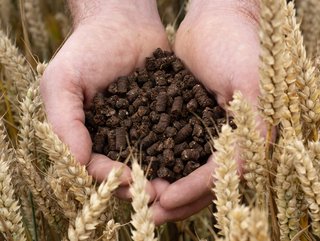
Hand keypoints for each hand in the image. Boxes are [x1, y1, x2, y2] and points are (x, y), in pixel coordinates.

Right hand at [41, 1, 169, 200]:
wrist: (123, 23)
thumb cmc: (87, 50)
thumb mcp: (63, 82)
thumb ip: (64, 121)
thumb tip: (77, 162)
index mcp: (92, 136)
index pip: (99, 167)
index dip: (111, 177)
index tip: (128, 179)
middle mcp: (119, 137)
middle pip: (130, 170)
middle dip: (143, 184)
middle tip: (160, 193)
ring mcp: (146, 128)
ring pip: (156, 159)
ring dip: (166, 175)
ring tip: (180, 183)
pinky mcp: (169, 115)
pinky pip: (176, 136)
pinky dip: (185, 149)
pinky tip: (196, 158)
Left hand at [151, 0, 259, 224]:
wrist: (216, 19)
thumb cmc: (238, 45)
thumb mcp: (251, 82)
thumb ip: (253, 124)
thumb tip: (240, 168)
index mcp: (246, 136)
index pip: (221, 174)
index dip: (195, 189)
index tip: (167, 198)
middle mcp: (226, 139)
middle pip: (202, 180)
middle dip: (176, 197)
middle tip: (149, 211)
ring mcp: (204, 131)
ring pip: (184, 169)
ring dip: (163, 183)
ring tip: (138, 195)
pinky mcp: (185, 120)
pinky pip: (171, 147)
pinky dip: (156, 160)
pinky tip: (137, 168)